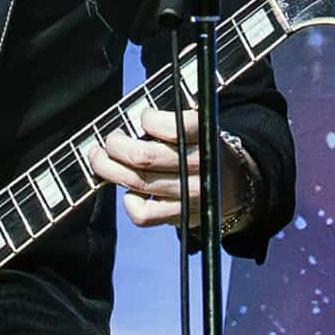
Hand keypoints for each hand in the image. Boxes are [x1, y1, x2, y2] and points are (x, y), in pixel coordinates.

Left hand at [89, 109, 249, 229]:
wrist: (235, 185)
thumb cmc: (202, 147)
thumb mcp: (198, 125)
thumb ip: (170, 120)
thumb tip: (129, 119)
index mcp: (205, 136)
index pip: (174, 127)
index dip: (150, 120)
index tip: (143, 117)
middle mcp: (199, 166)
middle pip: (145, 157)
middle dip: (116, 146)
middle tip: (109, 140)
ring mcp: (190, 195)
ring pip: (138, 183)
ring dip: (109, 169)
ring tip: (100, 158)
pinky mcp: (182, 217)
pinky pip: (144, 215)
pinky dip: (129, 202)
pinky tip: (128, 190)